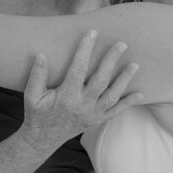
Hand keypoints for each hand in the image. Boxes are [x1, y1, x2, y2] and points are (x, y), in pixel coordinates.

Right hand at [19, 30, 142, 151]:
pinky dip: (128, 103)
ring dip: (124, 80)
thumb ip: (36, 76)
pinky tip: (140, 93)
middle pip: (101, 80)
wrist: (42, 140)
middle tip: (122, 44)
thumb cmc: (37, 114)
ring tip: (135, 65)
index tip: (92, 33)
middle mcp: (82, 105)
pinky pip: (115, 112)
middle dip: (112, 61)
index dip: (85, 49)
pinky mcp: (97, 121)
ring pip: (112, 95)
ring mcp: (92, 114)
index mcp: (66, 96)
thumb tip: (41, 54)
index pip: (78, 68)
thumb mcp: (32, 96)